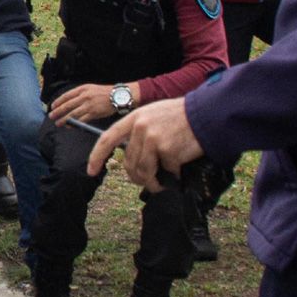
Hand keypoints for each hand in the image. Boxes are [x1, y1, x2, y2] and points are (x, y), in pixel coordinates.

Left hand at [49, 84, 120, 124]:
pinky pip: (81, 120)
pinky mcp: (94, 113)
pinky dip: (74, 123)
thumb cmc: (105, 93)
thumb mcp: (91, 88)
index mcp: (83, 89)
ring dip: (64, 119)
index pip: (66, 95)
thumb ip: (81, 94)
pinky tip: (69, 126)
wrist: (119, 96)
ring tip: (58, 123)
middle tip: (51, 116)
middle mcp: (84, 96)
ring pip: (72, 113)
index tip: (52, 106)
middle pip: (67, 105)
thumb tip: (69, 102)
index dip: (58, 101)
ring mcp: (89, 105)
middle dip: (58, 111)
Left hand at [86, 97, 203, 191]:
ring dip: (153, 182)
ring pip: (144, 171)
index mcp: (133, 119)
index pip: (107, 139)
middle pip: (129, 163)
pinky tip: (179, 167)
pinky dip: (173, 175)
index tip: (91, 171)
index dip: (96, 156)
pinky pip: (166, 172)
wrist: (205, 114)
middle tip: (148, 181)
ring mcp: (153, 139)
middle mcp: (140, 128)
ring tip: (162, 182)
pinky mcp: (167, 150)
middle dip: (137, 177)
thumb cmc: (180, 117)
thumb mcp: (152, 116)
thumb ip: (138, 133)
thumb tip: (131, 160)